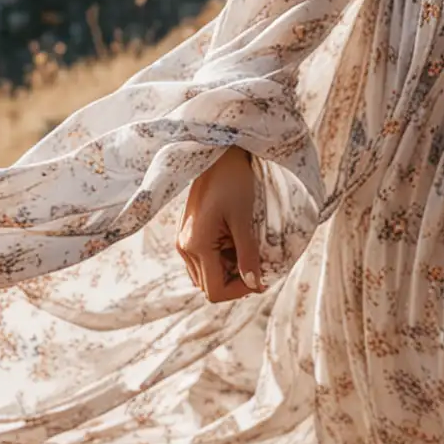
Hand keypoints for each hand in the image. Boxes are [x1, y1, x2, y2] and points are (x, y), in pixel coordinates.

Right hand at [176, 146, 265, 301]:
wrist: (216, 152)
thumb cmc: (233, 180)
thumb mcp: (244, 218)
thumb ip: (247, 254)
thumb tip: (255, 284)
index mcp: (196, 245)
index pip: (215, 290)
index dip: (240, 291)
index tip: (261, 277)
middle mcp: (184, 247)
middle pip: (209, 286)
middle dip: (235, 281)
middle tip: (258, 264)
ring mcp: (182, 240)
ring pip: (204, 274)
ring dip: (227, 271)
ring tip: (247, 250)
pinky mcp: (186, 232)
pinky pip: (201, 260)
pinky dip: (219, 259)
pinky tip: (235, 241)